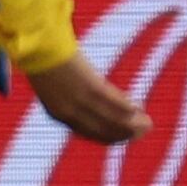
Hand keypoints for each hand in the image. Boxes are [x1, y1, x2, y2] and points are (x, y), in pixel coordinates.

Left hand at [28, 51, 150, 144]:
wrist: (39, 48)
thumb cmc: (45, 62)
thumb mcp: (53, 86)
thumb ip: (69, 96)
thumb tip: (91, 98)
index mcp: (58, 115)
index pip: (90, 134)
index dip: (112, 136)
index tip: (127, 135)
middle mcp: (70, 113)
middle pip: (104, 131)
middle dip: (127, 133)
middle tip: (144, 129)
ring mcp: (81, 101)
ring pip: (112, 120)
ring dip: (133, 124)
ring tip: (147, 122)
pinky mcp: (91, 88)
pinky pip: (115, 103)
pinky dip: (128, 107)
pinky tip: (139, 107)